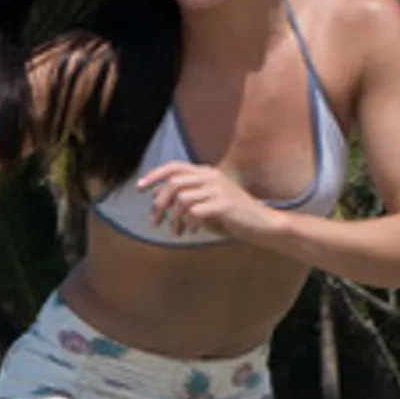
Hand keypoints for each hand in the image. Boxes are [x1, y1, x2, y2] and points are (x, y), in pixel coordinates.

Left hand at [131, 161, 270, 244]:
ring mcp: (219, 189)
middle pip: (173, 184)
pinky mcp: (224, 204)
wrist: (260, 223)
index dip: (154, 175)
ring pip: (182, 200)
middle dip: (159, 204)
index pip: (174, 166)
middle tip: (154, 222)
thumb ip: (184, 197)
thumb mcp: (204, 203)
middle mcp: (211, 176)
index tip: (139, 188)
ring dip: (174, 219)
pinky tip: (192, 231)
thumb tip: (155, 196)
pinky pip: (195, 212)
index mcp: (206, 172)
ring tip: (176, 231)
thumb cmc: (230, 215)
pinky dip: (189, 224)